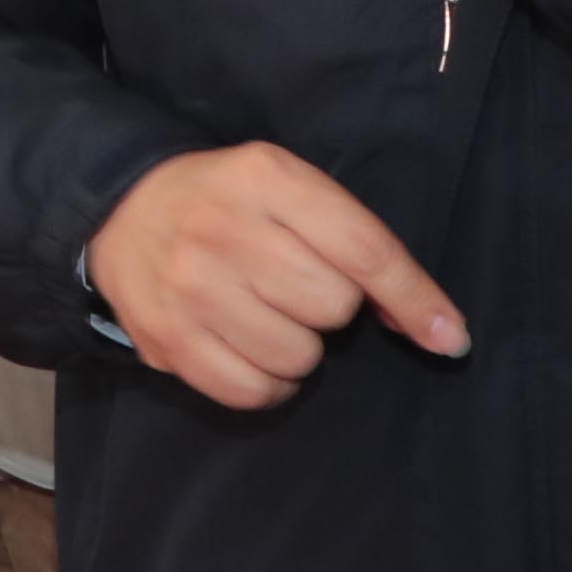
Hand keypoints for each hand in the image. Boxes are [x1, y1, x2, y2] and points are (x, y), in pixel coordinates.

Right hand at [86, 142, 463, 412]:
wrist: (121, 210)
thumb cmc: (229, 202)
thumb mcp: (290, 188)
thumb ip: (357, 243)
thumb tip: (430, 324)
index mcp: (267, 179)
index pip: (364, 249)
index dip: (414, 298)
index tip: (449, 338)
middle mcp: (225, 230)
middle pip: (332, 307)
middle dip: (330, 308)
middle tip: (295, 288)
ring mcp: (191, 288)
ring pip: (297, 356)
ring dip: (298, 348)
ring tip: (267, 316)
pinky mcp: (167, 340)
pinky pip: (252, 392)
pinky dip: (268, 384)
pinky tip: (252, 352)